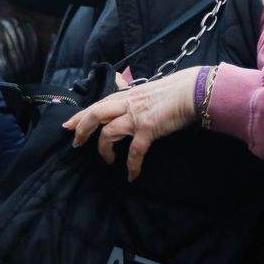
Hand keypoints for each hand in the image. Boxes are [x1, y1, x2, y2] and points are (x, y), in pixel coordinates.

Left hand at [62, 68, 199, 179]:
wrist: (194, 90)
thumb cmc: (178, 89)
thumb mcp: (151, 90)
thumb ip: (138, 96)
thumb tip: (130, 99)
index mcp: (129, 95)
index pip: (100, 103)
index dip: (82, 114)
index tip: (68, 124)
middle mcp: (128, 103)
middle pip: (95, 114)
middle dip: (82, 129)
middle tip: (76, 144)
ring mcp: (136, 116)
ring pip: (108, 132)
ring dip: (104, 150)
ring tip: (107, 161)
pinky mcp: (148, 128)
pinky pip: (134, 151)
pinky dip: (131, 165)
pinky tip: (132, 175)